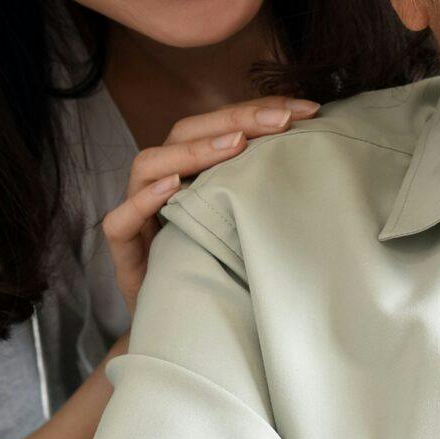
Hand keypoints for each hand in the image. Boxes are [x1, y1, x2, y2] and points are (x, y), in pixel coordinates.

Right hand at [99, 97, 315, 311]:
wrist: (178, 328)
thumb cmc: (217, 270)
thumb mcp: (248, 225)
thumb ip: (265, 191)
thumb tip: (318, 158)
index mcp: (191, 171)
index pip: (219, 126)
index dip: (258, 111)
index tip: (306, 109)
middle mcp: (161, 183)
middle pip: (186, 133)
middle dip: (235, 120)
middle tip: (280, 119)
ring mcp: (137, 215)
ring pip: (149, 164)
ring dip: (193, 151)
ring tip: (234, 144)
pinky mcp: (124, 252)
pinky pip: (121, 221)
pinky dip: (144, 200)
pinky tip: (173, 186)